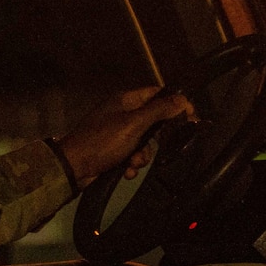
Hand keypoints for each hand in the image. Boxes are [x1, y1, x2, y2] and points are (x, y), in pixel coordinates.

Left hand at [57, 85, 196, 186]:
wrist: (74, 167)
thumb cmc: (104, 141)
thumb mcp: (134, 125)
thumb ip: (159, 111)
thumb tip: (183, 99)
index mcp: (125, 100)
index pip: (156, 94)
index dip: (175, 103)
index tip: (191, 117)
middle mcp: (122, 113)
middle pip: (152, 121)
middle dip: (157, 138)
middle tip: (168, 146)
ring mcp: (117, 132)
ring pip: (144, 142)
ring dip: (142, 155)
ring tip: (133, 163)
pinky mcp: (113, 151)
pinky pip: (132, 155)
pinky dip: (132, 164)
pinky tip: (127, 172)